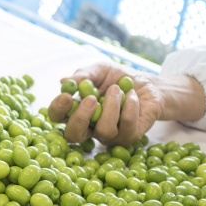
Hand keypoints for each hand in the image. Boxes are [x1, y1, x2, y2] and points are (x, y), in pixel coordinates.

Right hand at [47, 62, 165, 146]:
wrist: (149, 84)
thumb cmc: (119, 79)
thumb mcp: (100, 70)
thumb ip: (84, 74)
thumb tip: (64, 81)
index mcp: (76, 111)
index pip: (57, 117)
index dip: (58, 109)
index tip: (66, 96)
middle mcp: (89, 127)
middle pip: (74, 135)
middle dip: (80, 118)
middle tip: (90, 99)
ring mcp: (108, 135)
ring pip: (104, 131)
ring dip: (111, 107)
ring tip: (117, 89)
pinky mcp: (129, 136)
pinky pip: (126, 126)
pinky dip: (129, 106)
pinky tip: (131, 95)